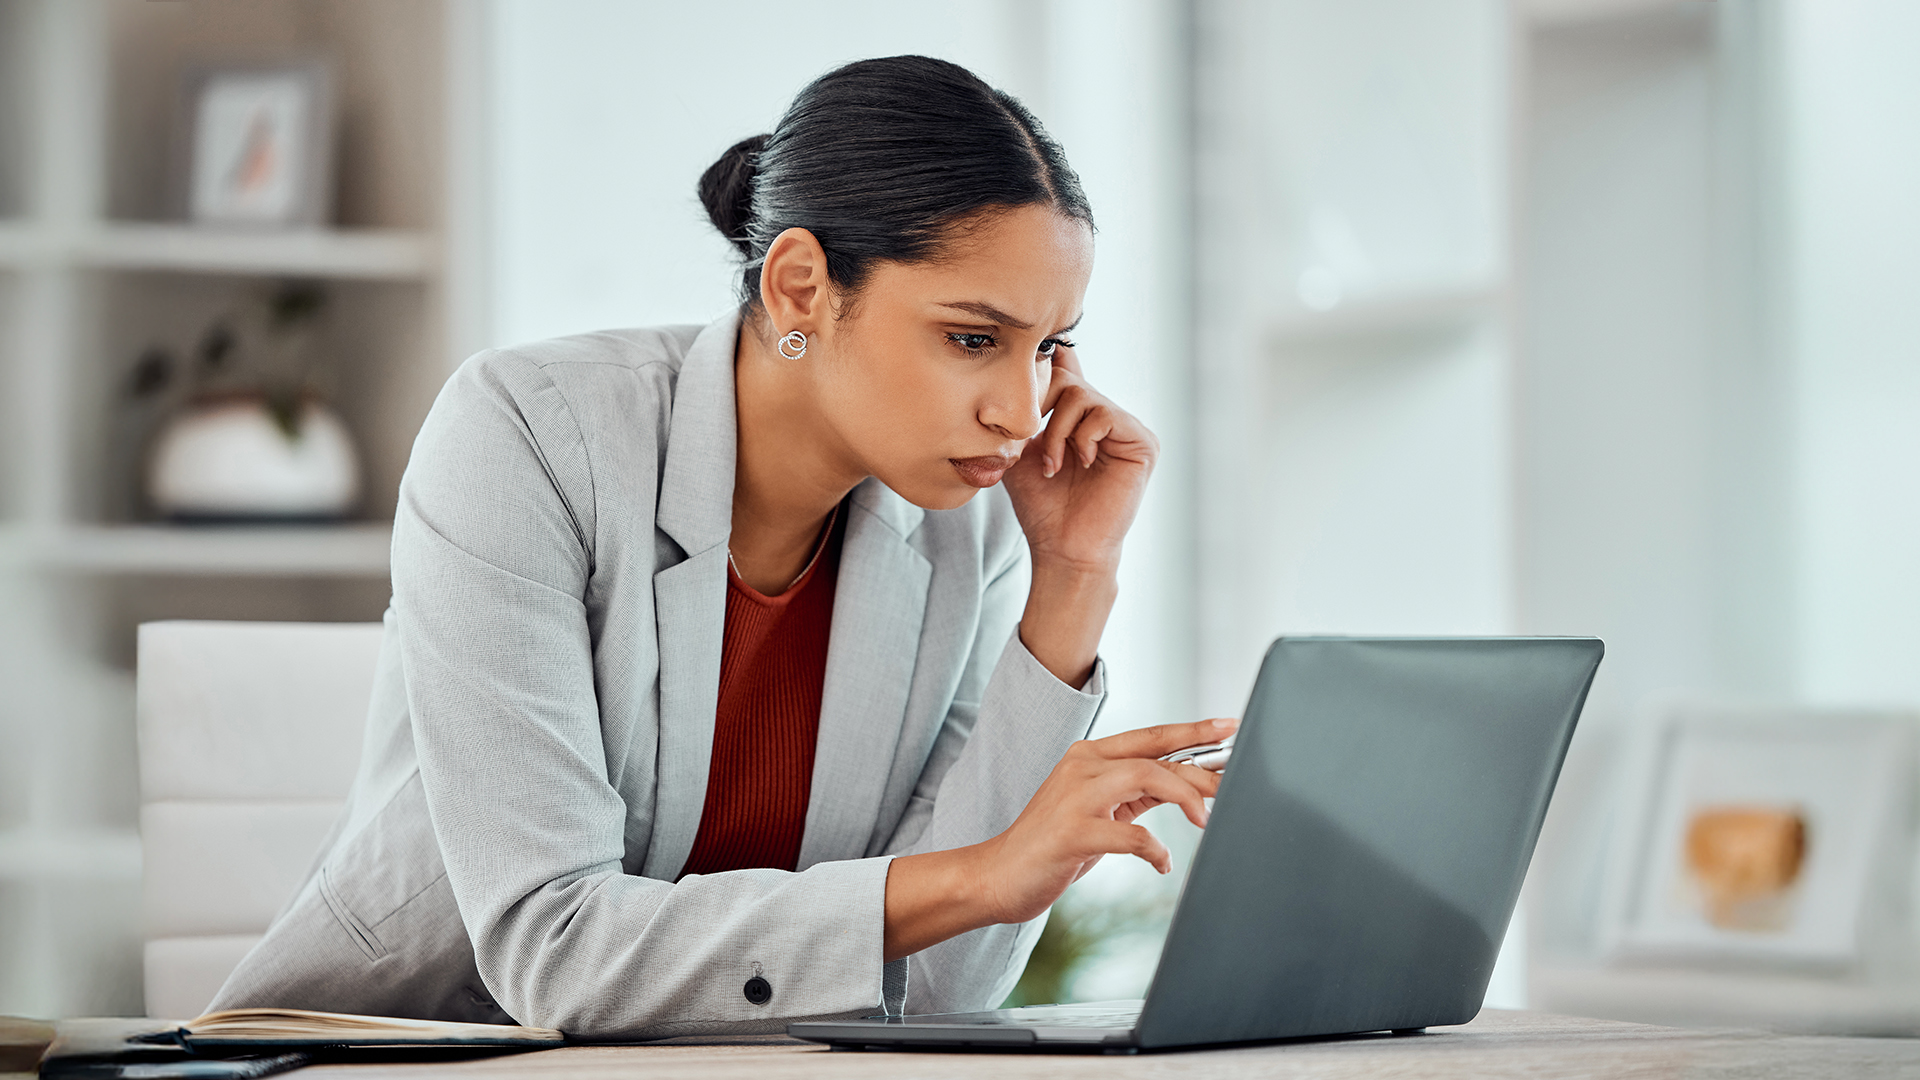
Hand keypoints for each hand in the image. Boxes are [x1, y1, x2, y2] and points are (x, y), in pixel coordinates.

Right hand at [977, 717, 1236, 924]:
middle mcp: (1082, 767)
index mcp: (1089, 756)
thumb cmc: (1054, 845)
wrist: (998, 875)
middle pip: (1154, 755)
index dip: (1193, 730)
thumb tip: (1188, 787)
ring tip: (1205, 821)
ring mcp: (1074, 797)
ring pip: (1145, 777)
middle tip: (1234, 786)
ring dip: (1184, 797)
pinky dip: (1155, 849)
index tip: (1229, 727)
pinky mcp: (1071, 833)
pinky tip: (1163, 863)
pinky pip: (1129, 835)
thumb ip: (1135, 792)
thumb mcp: (1098, 809)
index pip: (1151, 737)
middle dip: (1201, 770)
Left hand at [999, 347, 1157, 685]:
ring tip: (1053, 465)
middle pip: (1068, 379)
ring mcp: (1126, 429)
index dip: (1045, 365)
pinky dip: (1082, 438)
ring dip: (1057, 431)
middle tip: (1032, 442)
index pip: (1067, 370)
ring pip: (1082, 396)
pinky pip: (1104, 415)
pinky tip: (1080, 463)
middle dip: (1040, 407)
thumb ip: (1022, 414)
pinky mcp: (1142, 443)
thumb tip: (1020, 370)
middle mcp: (1105, 418)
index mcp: (1080, 417)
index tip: (1021, 371)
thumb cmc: (1041, 505)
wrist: (1062, 547)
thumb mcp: (1021, 451)